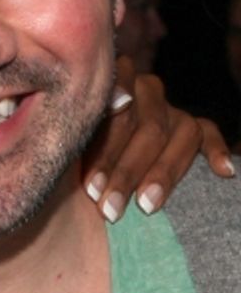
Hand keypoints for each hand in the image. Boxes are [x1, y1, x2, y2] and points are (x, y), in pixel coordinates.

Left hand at [82, 55, 235, 221]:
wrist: (94, 149)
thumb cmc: (74, 144)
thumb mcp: (69, 135)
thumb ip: (73, 130)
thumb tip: (74, 130)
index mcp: (109, 84)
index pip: (112, 106)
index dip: (105, 142)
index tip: (94, 172)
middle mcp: (145, 90)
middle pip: (147, 127)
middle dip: (125, 172)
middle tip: (108, 208)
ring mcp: (171, 108)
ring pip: (181, 133)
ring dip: (162, 173)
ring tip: (145, 206)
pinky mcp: (195, 125)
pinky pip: (209, 132)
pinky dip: (216, 150)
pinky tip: (223, 171)